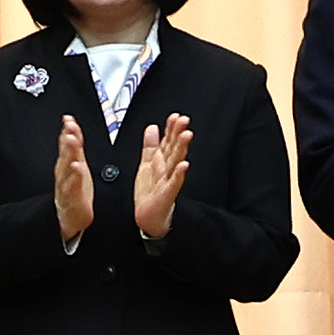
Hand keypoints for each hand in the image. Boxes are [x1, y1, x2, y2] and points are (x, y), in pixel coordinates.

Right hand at [51, 116, 94, 240]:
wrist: (70, 217)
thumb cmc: (74, 190)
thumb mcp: (75, 165)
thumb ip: (74, 146)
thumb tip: (71, 125)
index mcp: (66, 164)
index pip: (66, 144)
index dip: (67, 130)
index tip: (68, 118)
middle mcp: (64, 173)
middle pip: (66, 153)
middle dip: (67, 138)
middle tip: (69, 125)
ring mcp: (66, 185)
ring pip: (67, 166)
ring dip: (69, 153)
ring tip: (71, 140)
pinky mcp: (72, 198)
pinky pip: (72, 185)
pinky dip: (74, 176)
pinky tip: (77, 167)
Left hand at [134, 111, 193, 238]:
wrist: (148, 217)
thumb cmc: (150, 192)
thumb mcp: (147, 164)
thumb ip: (150, 145)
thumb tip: (153, 127)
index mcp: (162, 160)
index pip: (168, 140)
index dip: (171, 129)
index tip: (175, 116)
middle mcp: (167, 168)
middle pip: (174, 148)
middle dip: (179, 134)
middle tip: (184, 120)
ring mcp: (169, 180)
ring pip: (176, 161)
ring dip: (182, 148)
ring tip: (186, 135)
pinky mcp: (167, 193)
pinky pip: (174, 183)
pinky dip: (179, 174)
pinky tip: (184, 165)